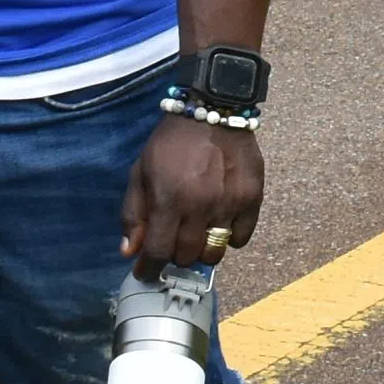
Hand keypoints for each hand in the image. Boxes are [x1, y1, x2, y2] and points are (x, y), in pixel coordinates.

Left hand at [123, 112, 263, 278]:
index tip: (145, 273)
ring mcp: (230, 204)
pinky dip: (229, 238)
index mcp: (170, 199)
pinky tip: (220, 224)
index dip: (149, 269)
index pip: (158, 252)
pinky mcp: (252, 198)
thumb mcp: (141, 171)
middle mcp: (201, 206)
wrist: (213, 110)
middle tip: (172, 243)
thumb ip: (134, 213)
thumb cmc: (171, 143)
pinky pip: (241, 238)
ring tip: (196, 235)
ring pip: (215, 253)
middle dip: (174, 256)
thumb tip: (130, 252)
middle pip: (187, 256)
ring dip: (201, 251)